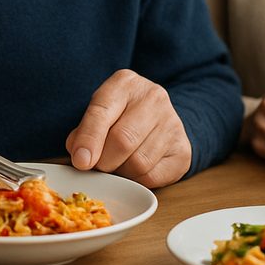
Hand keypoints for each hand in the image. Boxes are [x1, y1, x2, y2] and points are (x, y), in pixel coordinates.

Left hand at [64, 69, 190, 187]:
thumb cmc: (120, 115)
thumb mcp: (99, 113)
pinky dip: (137, 180)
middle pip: (123, 140)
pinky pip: (152, 177)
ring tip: (117, 164)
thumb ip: (84, 132)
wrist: (157, 117)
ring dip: (120, 172)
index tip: (80, 161)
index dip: (89, 139)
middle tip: (97, 167)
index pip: (102, 111)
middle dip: (103, 161)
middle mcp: (153, 98)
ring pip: (138, 163)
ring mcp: (172, 123)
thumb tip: (81, 158)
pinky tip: (134, 169)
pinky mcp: (183, 150)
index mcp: (125, 83)